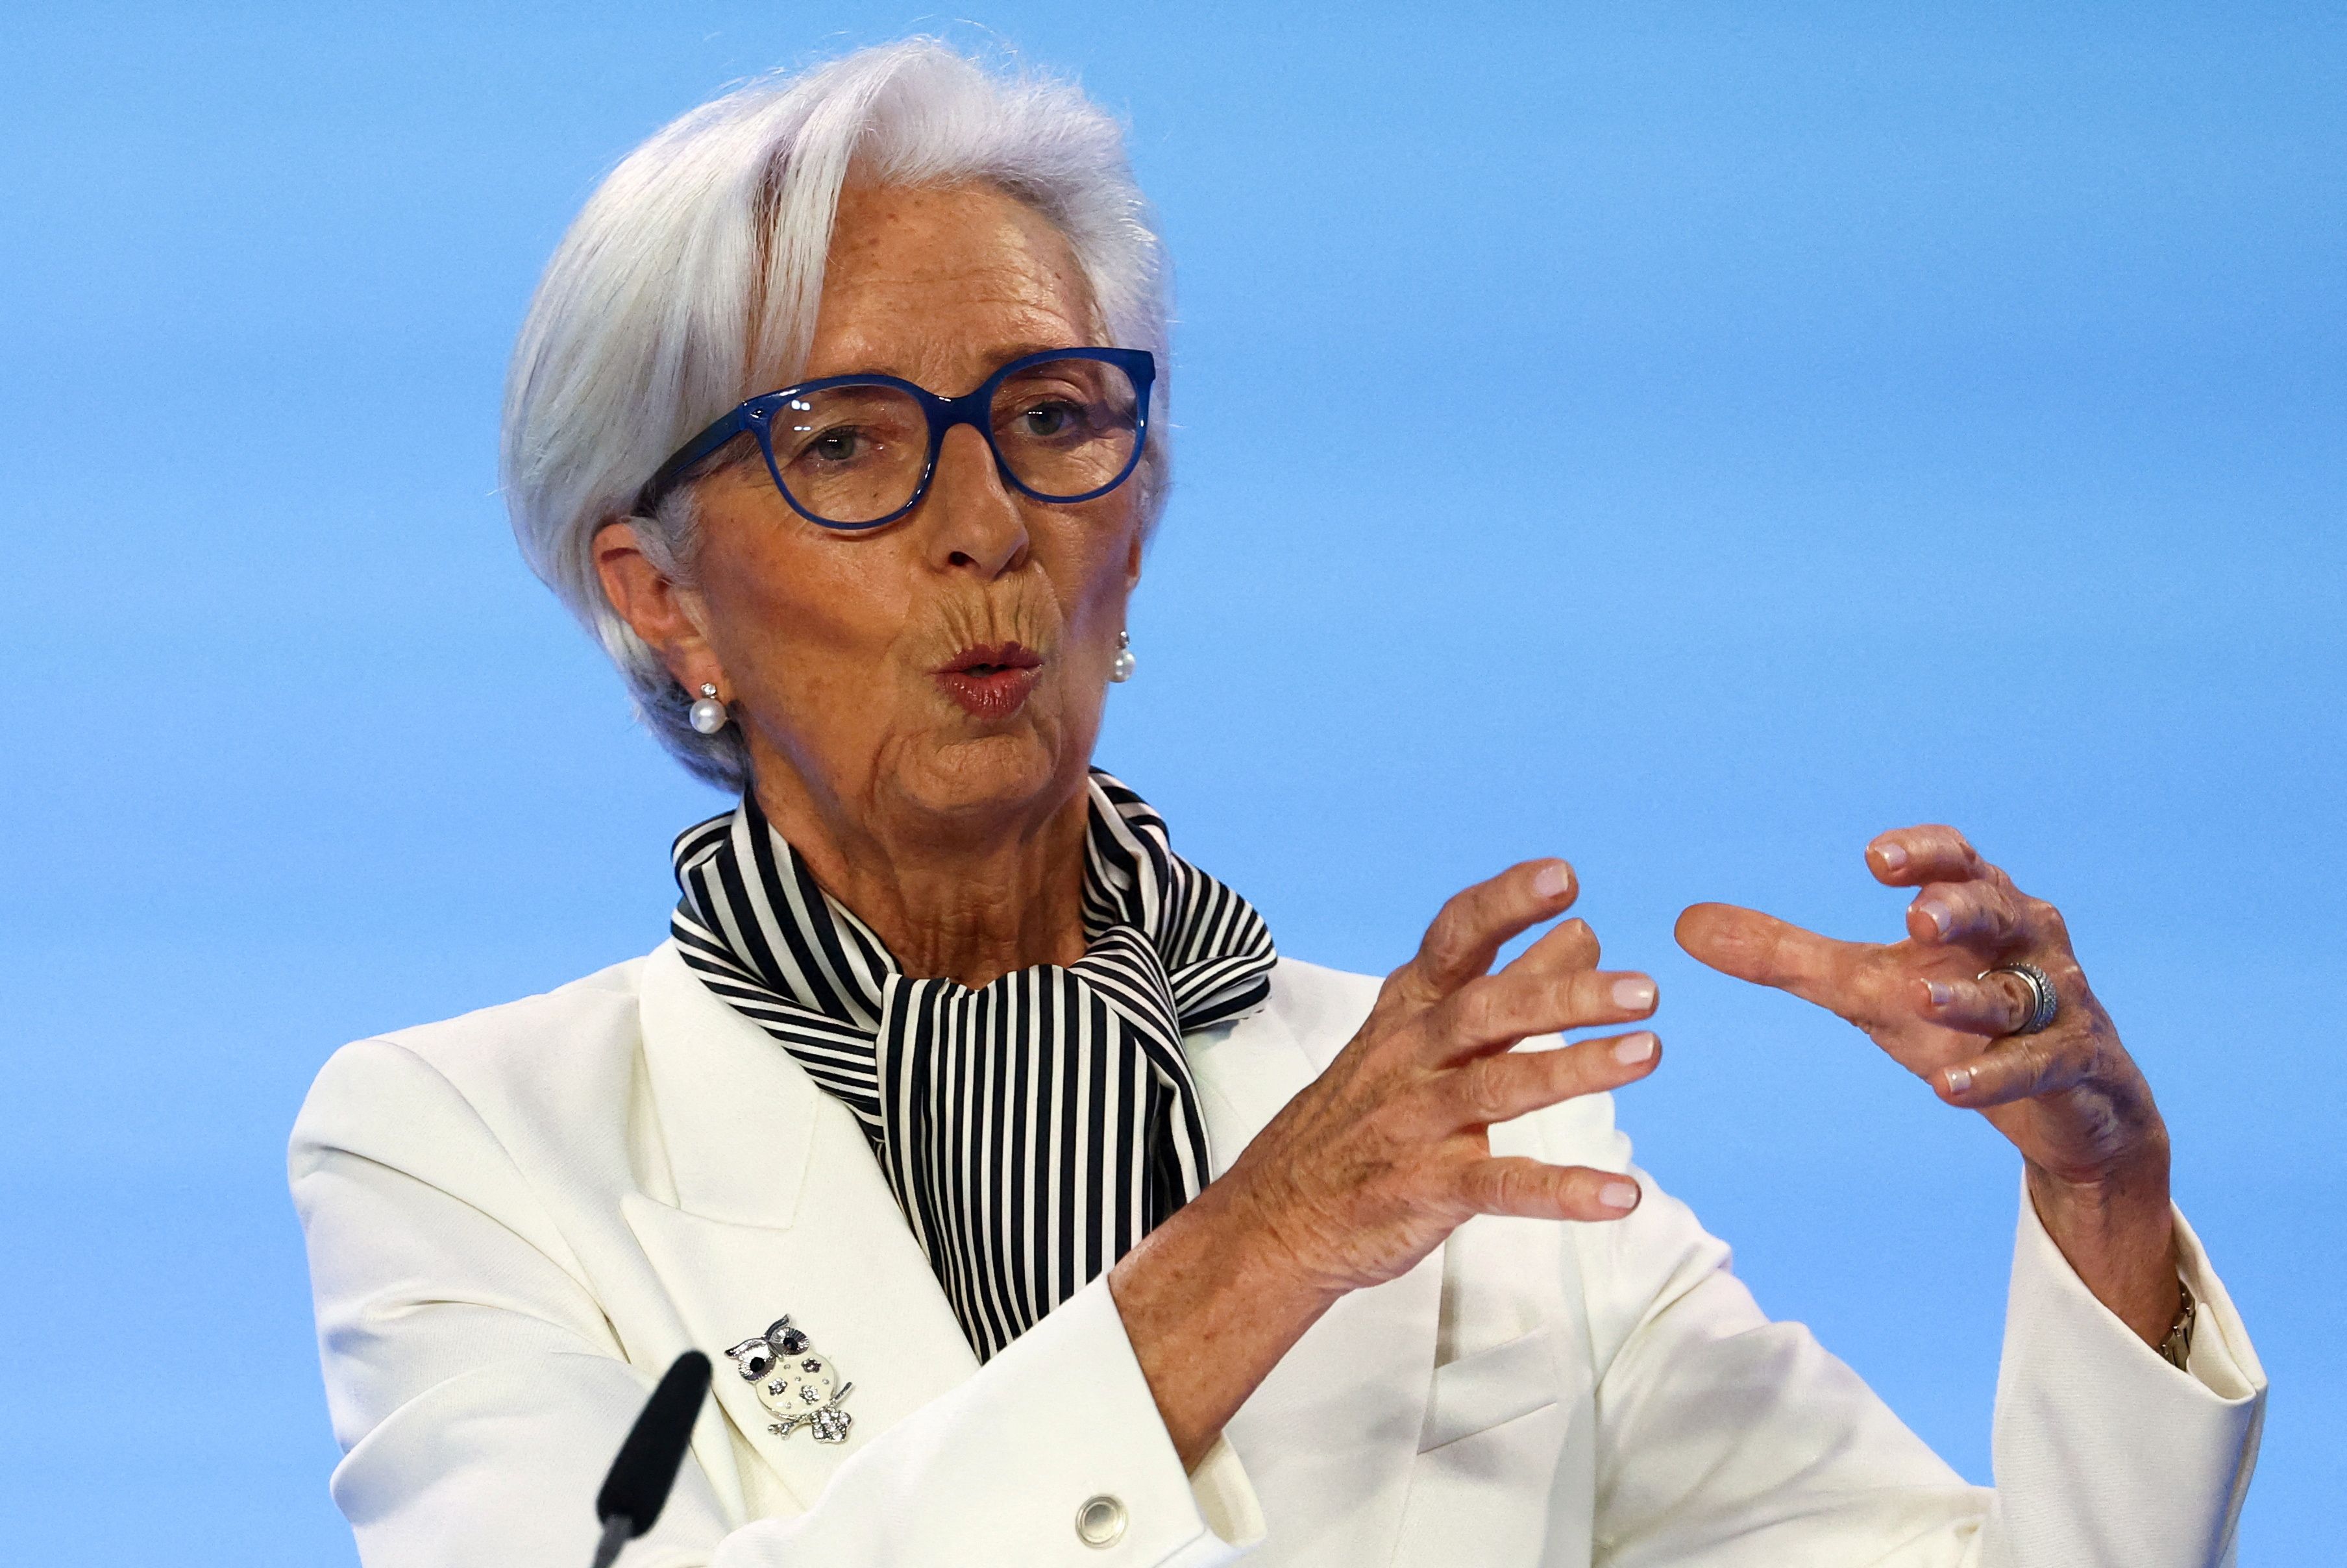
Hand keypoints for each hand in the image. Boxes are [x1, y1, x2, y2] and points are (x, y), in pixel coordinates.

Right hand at [1111, 858, 1661, 1463]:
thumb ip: (1505, 985)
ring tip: (1646, 1053)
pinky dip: (1563, 1191)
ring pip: (1497, 1086)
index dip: (1506, 905)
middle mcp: (1408, 1057)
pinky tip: (1622, 1195)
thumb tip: (1585, 933)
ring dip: (1574, 1068)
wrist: (1274, 1218)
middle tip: (1645, 989)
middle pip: (1486, 1011)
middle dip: (1563, 994)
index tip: (1565, 878)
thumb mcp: (1419, 1038)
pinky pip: (1500, 1186)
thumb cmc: (1362, 1117)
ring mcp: (1414, 1124)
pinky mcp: (1424, 1190)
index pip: (1454, 941)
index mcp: (1407, 1011)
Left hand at [1675, 824, 2179, 1341]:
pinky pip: (2041, 1065)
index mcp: (1978, 909)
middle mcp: (2025, 944)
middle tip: (1917, 916)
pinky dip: (1996, 1074)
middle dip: (1961, 908)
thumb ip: (1782, 956)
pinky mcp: (2079, 1066)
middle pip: (1998, 909)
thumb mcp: (1867, 989)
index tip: (1874, 857)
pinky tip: (1950, 1086)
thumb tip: (1684, 924)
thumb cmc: (1958, 1021)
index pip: (1956, 861)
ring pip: (2018, 993)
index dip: (1922, 853)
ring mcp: (2060, 1004)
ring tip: (1919, 995)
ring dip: (1971, 996)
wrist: (2065, 1107)